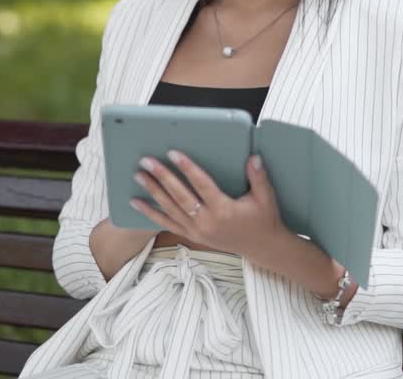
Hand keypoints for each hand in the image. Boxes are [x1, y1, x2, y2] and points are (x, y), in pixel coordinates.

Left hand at [131, 150, 286, 257]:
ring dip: (153, 191)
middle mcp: (207, 222)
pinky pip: (167, 224)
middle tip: (147, 161)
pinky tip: (137, 202)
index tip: (173, 154)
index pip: (201, 185)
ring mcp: (197, 231)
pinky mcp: (193, 236)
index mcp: (224, 210)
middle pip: (180, 196)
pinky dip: (151, 213)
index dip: (187, 168)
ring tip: (139, 175)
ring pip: (170, 209)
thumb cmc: (263, 220)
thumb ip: (258, 177)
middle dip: (162, 177)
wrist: (261, 247)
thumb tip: (253, 157)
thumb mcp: (265, 198)